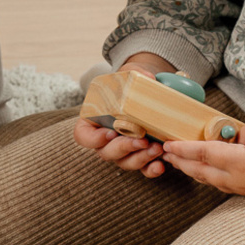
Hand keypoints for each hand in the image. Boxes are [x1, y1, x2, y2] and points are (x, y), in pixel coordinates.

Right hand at [73, 53, 175, 177]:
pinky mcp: (140, 156)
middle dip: (125, 148)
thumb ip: (134, 74)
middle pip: (107, 153)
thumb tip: (148, 78)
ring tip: (157, 148)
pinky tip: (161, 165)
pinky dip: (151, 169)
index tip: (109, 133)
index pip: (83, 136)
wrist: (147, 91)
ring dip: (140, 158)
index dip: (93, 139)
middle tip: (142, 140)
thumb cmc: (130, 84)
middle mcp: (105, 140)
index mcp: (93, 121)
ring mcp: (122, 151)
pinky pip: (142, 169)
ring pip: (125, 163)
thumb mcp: (128, 75)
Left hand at [162, 120, 244, 199]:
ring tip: (181, 161)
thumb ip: (237, 134)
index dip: (182, 148)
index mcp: (239, 163)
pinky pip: (223, 185)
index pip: (202, 154)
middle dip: (182, 162)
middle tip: (166, 152)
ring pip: (211, 181)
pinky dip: (209, 176)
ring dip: (194, 171)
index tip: (167, 143)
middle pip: (201, 172)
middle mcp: (238, 181)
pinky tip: (206, 169)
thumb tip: (223, 139)